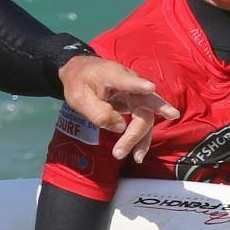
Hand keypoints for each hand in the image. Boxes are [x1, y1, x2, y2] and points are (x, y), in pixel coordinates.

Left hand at [58, 54, 179, 162]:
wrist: (81, 71)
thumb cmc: (79, 82)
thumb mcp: (79, 98)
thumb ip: (99, 113)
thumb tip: (121, 128)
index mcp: (111, 75)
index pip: (126, 80)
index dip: (138, 85)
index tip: (150, 88)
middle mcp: (130, 84)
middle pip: (143, 105)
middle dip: (138, 129)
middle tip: (127, 152)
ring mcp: (136, 94)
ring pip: (145, 117)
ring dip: (141, 138)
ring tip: (136, 158)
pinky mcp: (136, 104)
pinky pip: (142, 122)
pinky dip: (141, 138)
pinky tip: (137, 154)